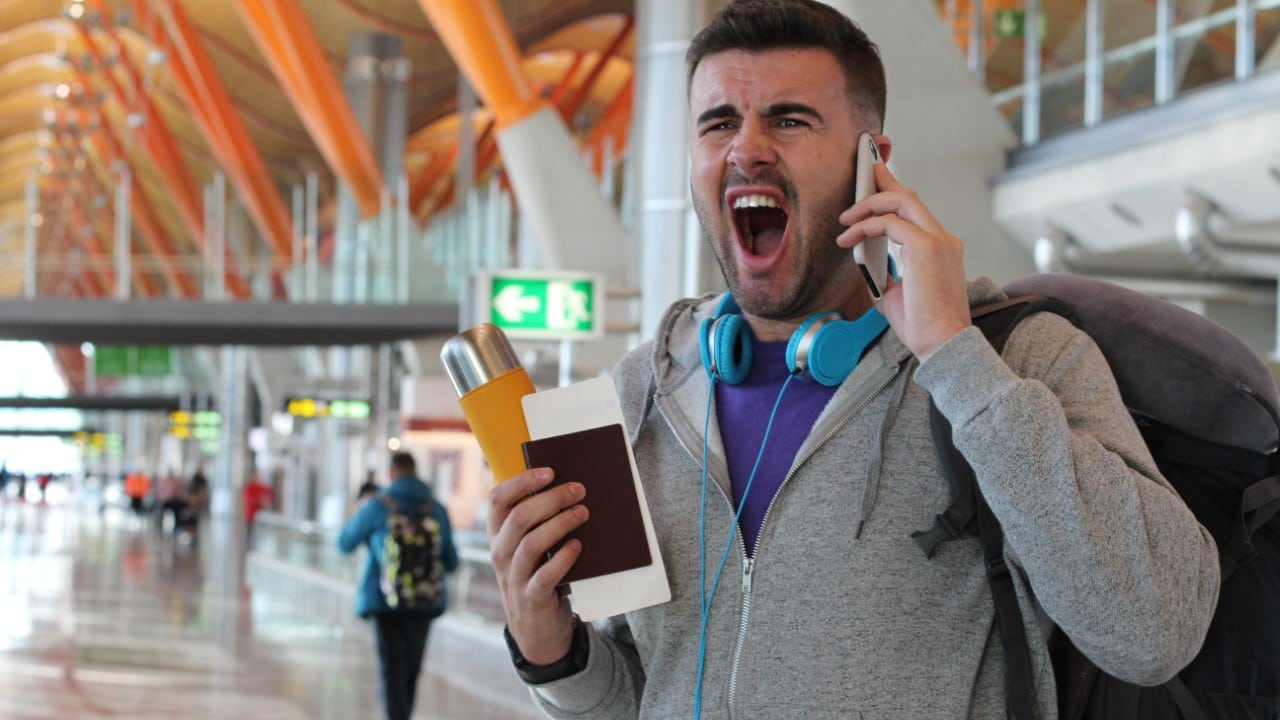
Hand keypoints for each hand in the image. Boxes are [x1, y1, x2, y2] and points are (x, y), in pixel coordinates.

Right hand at [488, 467, 588, 664]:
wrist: (536, 628)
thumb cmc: (537, 574)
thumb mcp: (528, 548)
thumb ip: (538, 522)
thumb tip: (569, 487)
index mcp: (498, 535)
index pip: (497, 499)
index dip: (521, 481)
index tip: (549, 471)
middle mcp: (501, 553)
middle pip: (519, 517)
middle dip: (551, 499)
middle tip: (579, 490)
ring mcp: (514, 577)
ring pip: (532, 543)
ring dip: (560, 523)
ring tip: (583, 512)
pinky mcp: (532, 598)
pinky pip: (545, 575)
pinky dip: (563, 558)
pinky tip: (578, 546)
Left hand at [837, 163, 970, 360]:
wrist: (942, 345)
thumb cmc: (923, 327)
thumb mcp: (896, 295)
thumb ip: (885, 275)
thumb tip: (865, 264)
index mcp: (942, 249)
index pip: (916, 212)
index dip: (894, 193)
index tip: (877, 182)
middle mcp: (943, 239)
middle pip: (910, 197)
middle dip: (883, 182)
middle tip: (862, 174)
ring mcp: (938, 240)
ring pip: (901, 201)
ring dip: (868, 205)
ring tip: (845, 219)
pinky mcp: (926, 247)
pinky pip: (889, 223)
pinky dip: (865, 226)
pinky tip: (848, 238)